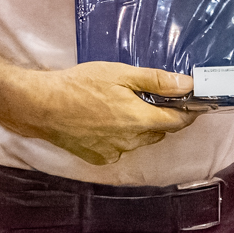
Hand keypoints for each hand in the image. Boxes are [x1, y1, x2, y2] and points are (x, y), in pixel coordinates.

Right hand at [0, 63, 200, 164]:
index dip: (188, 111)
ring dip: (138, 126)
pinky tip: (103, 120)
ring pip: (138, 140)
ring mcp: (114, 152)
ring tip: (119, 105)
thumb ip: (157, 81)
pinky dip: (118, 135)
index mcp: (140, 121)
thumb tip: (188, 84)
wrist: (41, 105)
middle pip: (158, 131)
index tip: (192, 102)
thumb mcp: (121, 74)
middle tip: (146, 96)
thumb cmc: (80, 85)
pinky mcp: (98, 158)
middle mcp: (131, 142)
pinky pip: (119, 147)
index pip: (178, 122)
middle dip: (159, 116)